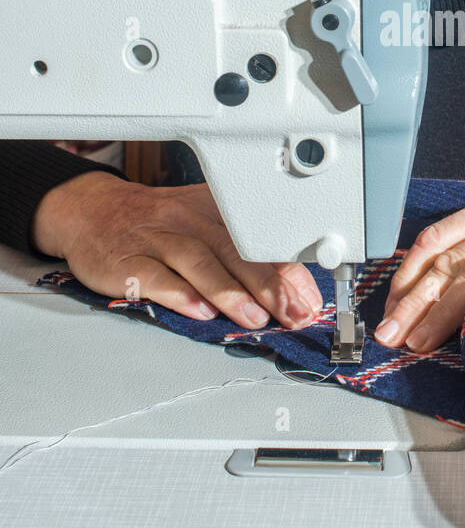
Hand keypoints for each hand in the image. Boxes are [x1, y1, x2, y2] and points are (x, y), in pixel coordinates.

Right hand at [30, 171, 322, 329]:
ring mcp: (157, 239)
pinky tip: (200, 312)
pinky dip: (180, 294)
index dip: (288, 270)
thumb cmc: (159, 225)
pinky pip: (156, 276)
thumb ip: (246, 256)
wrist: (93, 212)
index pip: (259, 238)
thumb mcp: (204, 225)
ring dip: (230, 292)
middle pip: (235, 250)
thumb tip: (293, 291)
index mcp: (215, 209)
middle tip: (294, 314)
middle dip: (270, 285)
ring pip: (199, 262)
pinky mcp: (128, 261)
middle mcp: (189, 220)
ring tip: (255, 318)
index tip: (309, 300)